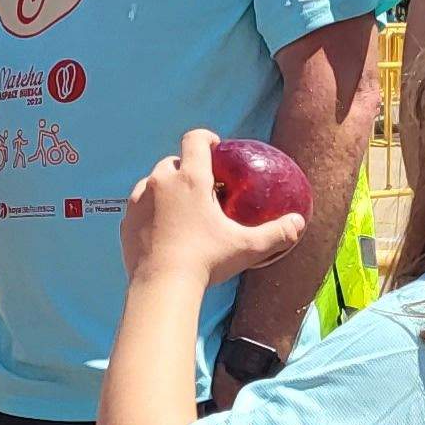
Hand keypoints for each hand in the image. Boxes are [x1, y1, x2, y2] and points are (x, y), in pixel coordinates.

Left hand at [121, 131, 306, 284]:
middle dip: (187, 169)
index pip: (195, 140)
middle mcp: (161, 181)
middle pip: (173, 162)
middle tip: (201, 190)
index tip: (215, 148)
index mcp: (190, 178)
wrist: (162, 286)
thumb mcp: (247, 246)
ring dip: (166, 189)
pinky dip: (151, 211)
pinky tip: (163, 229)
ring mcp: (139, 200)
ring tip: (180, 210)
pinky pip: (139, 206)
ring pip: (152, 182)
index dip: (206, 139)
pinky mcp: (126, 219)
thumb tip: (299, 223)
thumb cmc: (206, 261)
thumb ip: (276, 233)